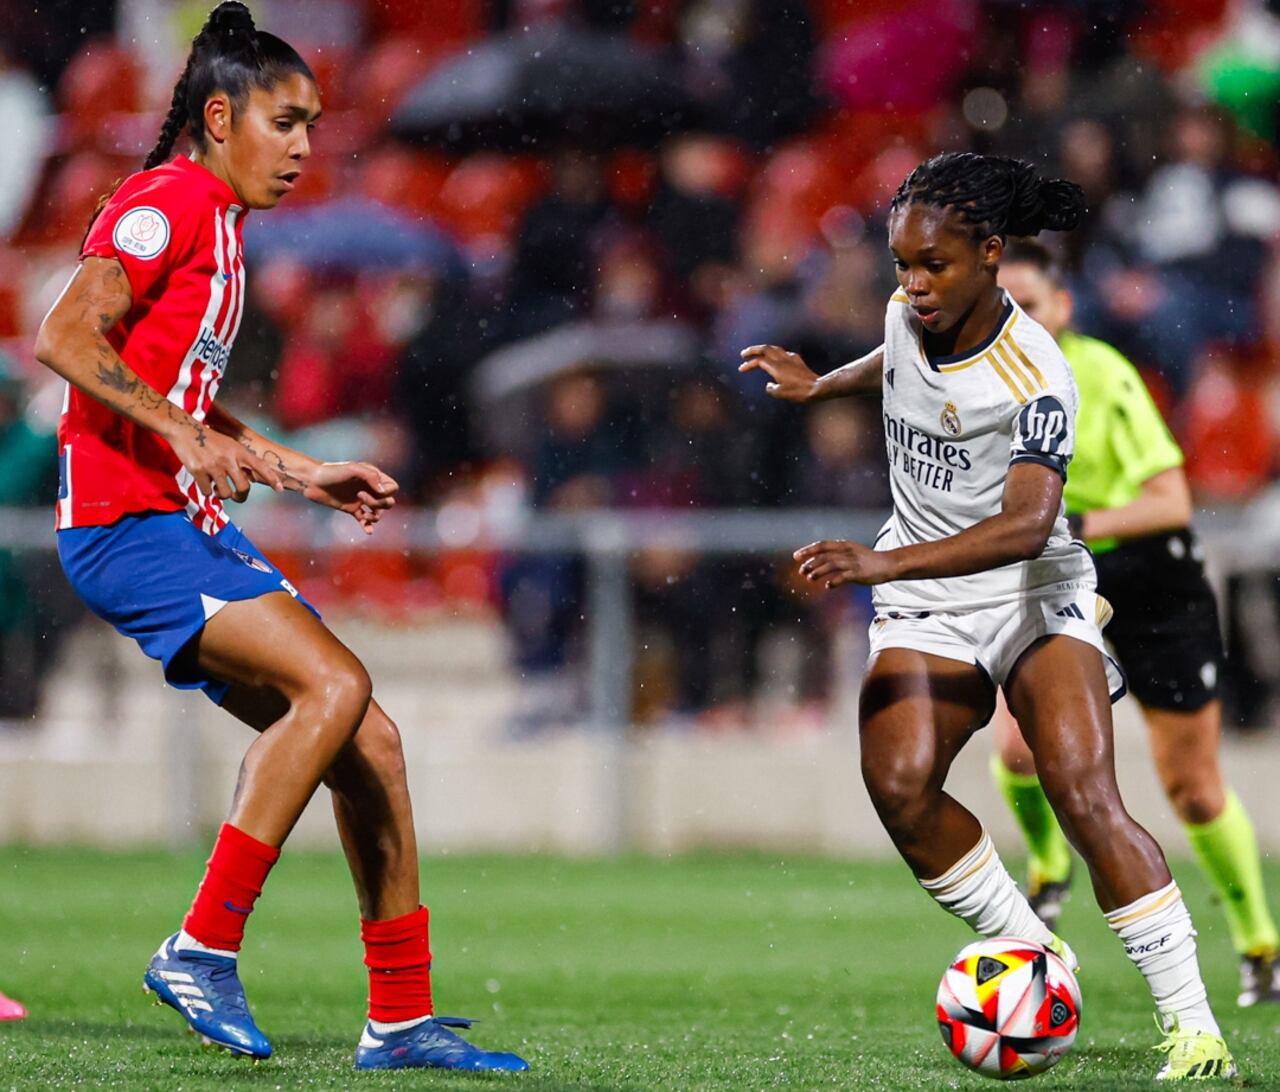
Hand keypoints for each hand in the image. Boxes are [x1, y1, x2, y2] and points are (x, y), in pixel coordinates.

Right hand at [169, 424, 284, 502]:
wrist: (185, 431)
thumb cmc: (209, 440)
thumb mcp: (230, 444)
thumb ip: (240, 460)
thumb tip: (248, 479)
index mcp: (238, 451)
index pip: (260, 466)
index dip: (272, 478)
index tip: (280, 489)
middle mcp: (229, 459)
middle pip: (244, 487)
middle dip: (241, 496)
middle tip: (236, 496)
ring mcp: (214, 466)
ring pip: (226, 493)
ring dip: (223, 495)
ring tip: (218, 489)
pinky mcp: (199, 471)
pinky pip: (208, 492)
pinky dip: (208, 491)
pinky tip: (205, 483)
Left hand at [302, 461, 398, 533]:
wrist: (312, 481)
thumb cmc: (331, 471)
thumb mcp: (352, 469)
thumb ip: (370, 476)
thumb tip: (384, 492)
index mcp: (372, 477)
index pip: (392, 487)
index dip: (388, 492)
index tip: (374, 490)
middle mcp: (369, 489)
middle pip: (388, 502)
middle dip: (379, 504)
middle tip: (361, 497)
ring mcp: (360, 500)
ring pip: (378, 513)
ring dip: (375, 517)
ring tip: (364, 515)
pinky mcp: (351, 509)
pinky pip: (364, 520)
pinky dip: (368, 526)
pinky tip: (368, 531)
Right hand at [738, 344, 819, 402]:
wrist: (818, 388)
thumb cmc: (799, 392)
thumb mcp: (781, 394)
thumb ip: (771, 389)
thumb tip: (769, 385)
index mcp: (776, 367)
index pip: (759, 361)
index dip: (748, 364)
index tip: (741, 369)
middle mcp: (783, 360)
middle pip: (765, 348)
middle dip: (753, 350)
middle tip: (744, 354)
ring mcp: (791, 359)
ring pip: (775, 348)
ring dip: (764, 349)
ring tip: (758, 353)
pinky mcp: (798, 361)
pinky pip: (784, 353)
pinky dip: (776, 353)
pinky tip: (777, 358)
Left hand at [794, 539, 899, 587]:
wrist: (888, 564)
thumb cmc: (867, 560)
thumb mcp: (851, 551)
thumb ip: (836, 554)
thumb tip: (818, 561)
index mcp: (844, 545)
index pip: (822, 545)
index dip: (808, 550)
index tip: (796, 556)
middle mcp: (847, 551)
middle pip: (824, 555)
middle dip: (810, 563)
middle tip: (801, 572)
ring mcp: (853, 562)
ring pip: (831, 564)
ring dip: (819, 572)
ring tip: (810, 578)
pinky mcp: (859, 573)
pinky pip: (844, 577)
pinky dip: (834, 581)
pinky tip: (828, 586)